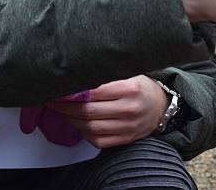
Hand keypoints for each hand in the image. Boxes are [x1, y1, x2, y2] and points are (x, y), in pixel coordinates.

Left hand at [48, 76, 168, 148]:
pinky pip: (99, 141)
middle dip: (66, 108)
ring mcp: (128, 126)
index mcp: (129, 88)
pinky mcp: (126, 139)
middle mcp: (129, 108)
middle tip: (54, 102)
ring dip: (72, 121)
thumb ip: (106, 77)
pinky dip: (85, 134)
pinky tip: (78, 125)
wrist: (162, 106)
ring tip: (63, 113)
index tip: (60, 89)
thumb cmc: (141, 87)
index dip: (73, 92)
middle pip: (88, 112)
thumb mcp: (129, 74)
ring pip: (91, 128)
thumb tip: (76, 77)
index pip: (94, 91)